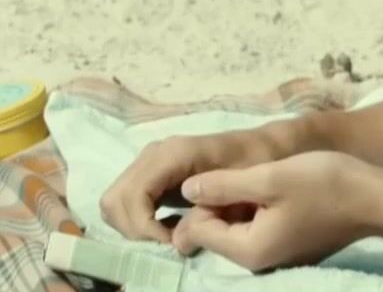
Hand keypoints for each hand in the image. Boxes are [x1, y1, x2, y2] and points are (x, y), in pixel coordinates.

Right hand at [100, 127, 288, 242]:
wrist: (264, 144)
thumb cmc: (255, 161)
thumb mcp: (237, 186)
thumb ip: (205, 210)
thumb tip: (176, 239)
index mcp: (173, 154)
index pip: (133, 196)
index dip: (144, 226)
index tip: (170, 240)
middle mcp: (154, 153)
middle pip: (115, 199)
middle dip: (134, 229)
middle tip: (166, 241)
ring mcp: (150, 159)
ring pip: (115, 199)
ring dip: (132, 224)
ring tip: (165, 235)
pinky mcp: (152, 169)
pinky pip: (127, 197)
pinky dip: (137, 217)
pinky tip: (165, 226)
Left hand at [170, 151, 378, 269]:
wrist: (379, 199)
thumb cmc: (327, 185)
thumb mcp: (271, 177)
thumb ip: (224, 184)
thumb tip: (186, 190)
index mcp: (248, 249)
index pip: (197, 229)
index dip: (208, 197)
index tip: (236, 176)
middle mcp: (257, 261)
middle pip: (215, 230)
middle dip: (224, 200)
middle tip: (254, 176)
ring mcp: (275, 256)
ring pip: (237, 226)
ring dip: (244, 202)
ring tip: (272, 180)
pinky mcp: (289, 246)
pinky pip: (259, 229)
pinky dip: (262, 209)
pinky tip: (286, 191)